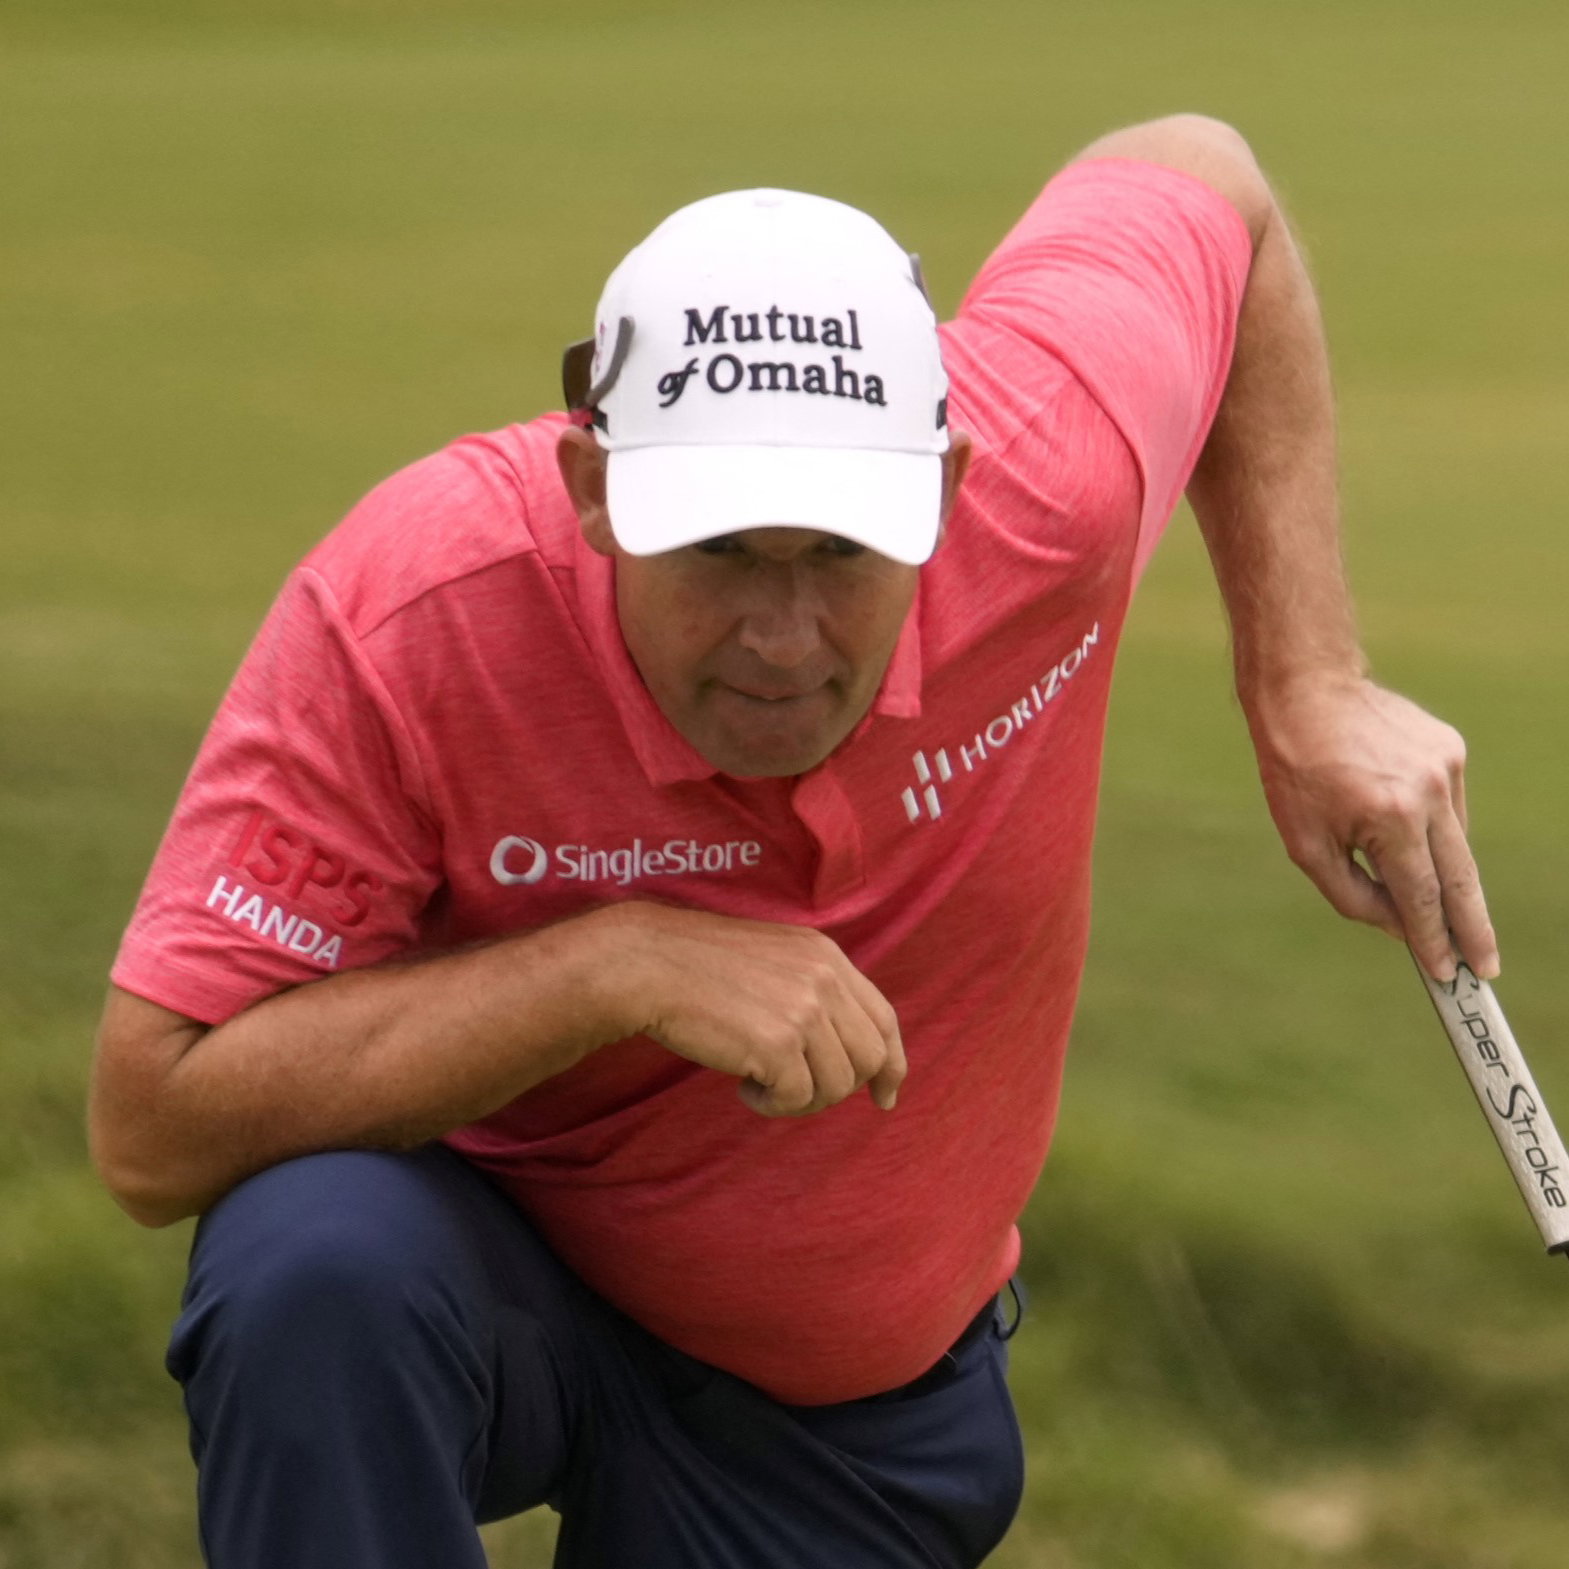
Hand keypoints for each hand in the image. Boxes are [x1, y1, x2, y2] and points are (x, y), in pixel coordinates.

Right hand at [601, 903, 906, 1116]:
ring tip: (758, 1082)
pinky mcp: (778, 1043)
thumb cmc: (700, 969)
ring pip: (836, 1086)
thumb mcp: (773, 960)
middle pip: (869, 1059)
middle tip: (793, 1090)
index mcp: (827, 956)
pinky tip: (743, 1087)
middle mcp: (824, 979)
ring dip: (799, 1099)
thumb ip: (814, 990)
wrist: (649, 964)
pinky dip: (771, 1105)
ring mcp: (804, 1010)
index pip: (884, 1018)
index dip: (892, 1063)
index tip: (885, 1096)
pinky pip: (797, 1098)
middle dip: (837, 1088)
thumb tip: (846, 1050)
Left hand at [1246, 675, 1499, 981]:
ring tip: (1432, 899)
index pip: (1422, 897)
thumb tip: (1398, 927)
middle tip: (1485, 968)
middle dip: (1473, 929)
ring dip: (1446, 875)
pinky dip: (1432, 827)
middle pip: (1460, 879)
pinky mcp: (1452, 749)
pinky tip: (1402, 822)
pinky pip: (1448, 808)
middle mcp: (1429, 794)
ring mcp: (1447, 768)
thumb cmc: (1296, 771)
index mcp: (1390, 820)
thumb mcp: (1305, 844)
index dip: (1434, 940)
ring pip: (1456, 843)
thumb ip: (1352, 893)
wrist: (1306, 691)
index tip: (1448, 974)